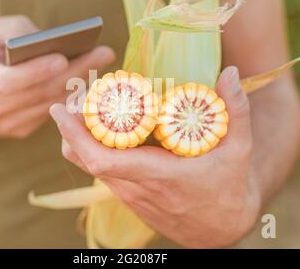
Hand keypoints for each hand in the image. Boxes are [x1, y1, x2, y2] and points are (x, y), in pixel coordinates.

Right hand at [0, 15, 114, 138]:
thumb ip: (17, 32)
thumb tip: (54, 42)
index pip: (7, 81)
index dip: (35, 71)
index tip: (63, 58)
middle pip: (40, 92)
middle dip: (75, 71)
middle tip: (104, 54)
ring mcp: (6, 124)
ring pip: (51, 103)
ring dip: (80, 83)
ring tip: (103, 62)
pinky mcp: (21, 130)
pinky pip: (52, 111)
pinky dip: (71, 94)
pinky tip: (88, 78)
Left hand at [49, 66, 260, 247]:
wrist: (220, 228)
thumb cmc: (229, 187)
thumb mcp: (239, 149)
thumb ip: (236, 110)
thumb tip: (231, 72)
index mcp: (158, 175)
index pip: (102, 159)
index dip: (75, 135)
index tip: (59, 110)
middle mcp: (136, 187)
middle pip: (85, 158)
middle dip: (70, 127)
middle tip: (72, 98)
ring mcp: (129, 193)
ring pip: (89, 164)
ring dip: (79, 136)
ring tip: (85, 107)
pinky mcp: (128, 195)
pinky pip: (101, 169)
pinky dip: (92, 147)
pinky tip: (102, 128)